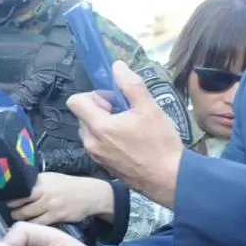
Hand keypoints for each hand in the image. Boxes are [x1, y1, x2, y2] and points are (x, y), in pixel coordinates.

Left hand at [6, 172, 113, 224]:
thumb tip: (15, 186)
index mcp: (40, 180)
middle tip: (10, 209)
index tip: (4, 196)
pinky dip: (30, 225)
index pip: (18, 187)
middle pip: (18, 202)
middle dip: (11, 207)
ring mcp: (49, 205)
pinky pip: (37, 223)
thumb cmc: (67, 186)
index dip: (9, 193)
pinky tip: (28, 225)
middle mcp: (43, 191)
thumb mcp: (50, 178)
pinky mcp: (55, 216)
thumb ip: (34, 183)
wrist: (90, 194)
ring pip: (25, 214)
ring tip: (17, 217)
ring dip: (18, 217)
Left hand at [67, 61, 183, 207]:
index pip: (75, 101)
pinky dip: (108, 138)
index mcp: (99, 127)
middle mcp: (91, 142)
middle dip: (102, 109)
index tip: (115, 101)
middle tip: (127, 114)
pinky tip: (130, 142)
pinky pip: (97, 144)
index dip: (94, 96)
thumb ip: (130, 85)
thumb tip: (117, 66)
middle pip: (83, 114)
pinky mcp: (103, 165)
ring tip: (130, 129)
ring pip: (90, 129)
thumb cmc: (160, 144)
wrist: (170, 179)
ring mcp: (95, 155)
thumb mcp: (149, 108)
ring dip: (105, 124)